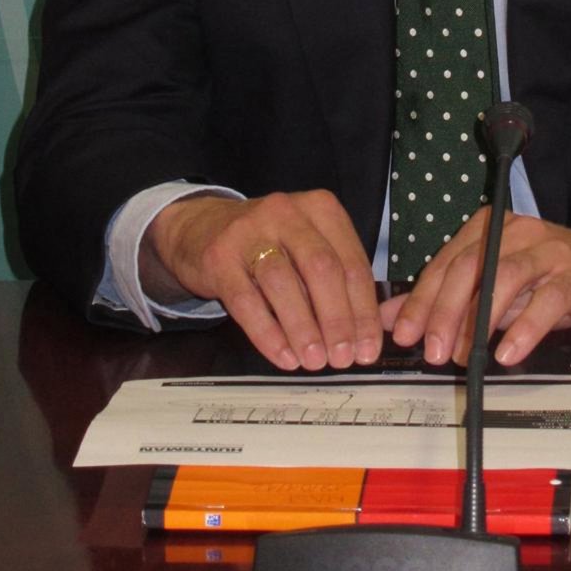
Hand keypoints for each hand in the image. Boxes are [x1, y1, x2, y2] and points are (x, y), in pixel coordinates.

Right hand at [142, 190, 381, 372]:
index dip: (364, 310)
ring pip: (284, 283)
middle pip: (322, 269)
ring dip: (303, 328)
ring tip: (315, 361)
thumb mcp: (307, 247)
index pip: (351, 262)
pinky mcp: (220, 256)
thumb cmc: (269, 244)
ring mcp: (250, 231)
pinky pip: (246, 300)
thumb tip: (368, 332)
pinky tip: (283, 356)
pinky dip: (268, 333)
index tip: (368, 348)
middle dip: (337, 319)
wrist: (202, 228)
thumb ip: (337, 278)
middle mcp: (287, 212)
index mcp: (320, 209)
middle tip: (343, 358)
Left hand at [380, 212, 570, 367]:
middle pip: (469, 267)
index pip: (446, 261)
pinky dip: (524, 327)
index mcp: (492, 229)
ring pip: (503, 277)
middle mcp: (516, 232)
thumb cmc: (557, 281)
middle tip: (429, 349)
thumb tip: (390, 317)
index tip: (402, 333)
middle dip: (443, 310)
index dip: (421, 298)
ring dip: (477, 319)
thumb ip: (449, 299)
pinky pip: (546, 299)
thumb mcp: (499, 288)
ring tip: (462, 355)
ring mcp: (548, 250)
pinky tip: (508, 352)